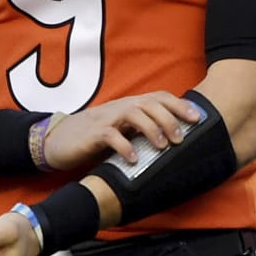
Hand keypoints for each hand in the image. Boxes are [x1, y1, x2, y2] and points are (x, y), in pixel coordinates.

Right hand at [41, 92, 204, 168]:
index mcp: (131, 104)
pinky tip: (134, 159)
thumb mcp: (122, 128)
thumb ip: (143, 128)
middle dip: (169, 119)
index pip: (159, 97)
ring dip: (151, 129)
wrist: (58, 139)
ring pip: (133, 115)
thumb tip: (174, 137)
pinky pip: (111, 136)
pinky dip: (124, 147)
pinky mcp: (93, 134)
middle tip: (182, 138)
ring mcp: (107, 119)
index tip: (198, 118)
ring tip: (163, 146)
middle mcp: (121, 107)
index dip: (179, 105)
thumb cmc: (95, 135)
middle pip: (150, 104)